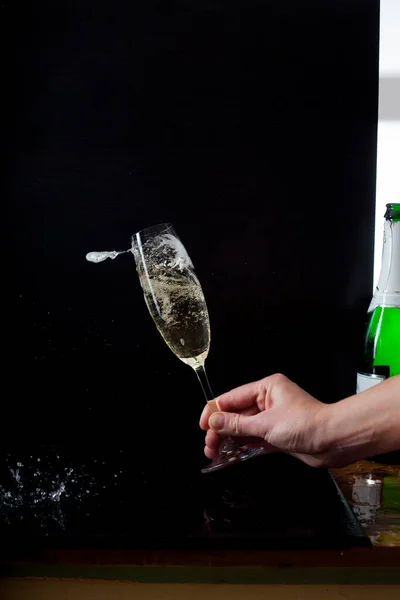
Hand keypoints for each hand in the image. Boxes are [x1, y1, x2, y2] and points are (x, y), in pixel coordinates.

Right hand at [200, 373, 330, 467]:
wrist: (334, 441)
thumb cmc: (306, 424)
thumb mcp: (266, 424)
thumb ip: (237, 425)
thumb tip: (213, 421)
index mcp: (266, 388)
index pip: (231, 398)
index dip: (214, 412)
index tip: (203, 427)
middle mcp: (268, 401)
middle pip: (235, 414)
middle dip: (220, 430)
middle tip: (209, 446)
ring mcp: (273, 419)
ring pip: (243, 428)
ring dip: (229, 440)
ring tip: (215, 453)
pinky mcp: (278, 435)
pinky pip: (254, 439)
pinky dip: (242, 447)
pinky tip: (230, 456)